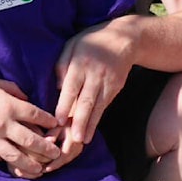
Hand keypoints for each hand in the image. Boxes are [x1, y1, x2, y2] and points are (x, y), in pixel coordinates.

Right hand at [0, 76, 60, 176]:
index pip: (35, 114)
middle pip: (30, 139)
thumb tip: (28, 99)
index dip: (48, 121)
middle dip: (46, 148)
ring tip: (40, 169)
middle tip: (57, 153)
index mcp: (9, 105)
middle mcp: (2, 123)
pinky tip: (17, 166)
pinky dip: (8, 162)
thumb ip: (14, 91)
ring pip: (15, 156)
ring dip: (30, 164)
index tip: (57, 125)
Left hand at [9, 118, 83, 178]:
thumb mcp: (57, 125)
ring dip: (54, 165)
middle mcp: (78, 147)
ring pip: (64, 162)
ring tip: (41, 170)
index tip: (43, 169)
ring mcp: (77, 150)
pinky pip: (65, 160)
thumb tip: (47, 142)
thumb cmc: (63, 119)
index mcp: (74, 140)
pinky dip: (56, 163)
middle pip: (64, 161)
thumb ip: (52, 133)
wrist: (75, 117)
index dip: (54, 163)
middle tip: (38, 172)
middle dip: (52, 166)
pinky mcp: (75, 151)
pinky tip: (47, 165)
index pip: (64, 155)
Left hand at [54, 18, 137, 143]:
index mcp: (81, 64)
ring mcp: (108, 82)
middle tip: (74, 139)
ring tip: (83, 141)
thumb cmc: (91, 41)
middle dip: (80, 121)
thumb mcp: (72, 44)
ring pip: (98, 107)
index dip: (65, 105)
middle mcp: (95, 75)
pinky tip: (91, 131)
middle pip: (87, 101)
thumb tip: (57, 87)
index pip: (72, 87)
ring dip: (90, 125)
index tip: (58, 121)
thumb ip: (62, 64)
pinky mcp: (115, 88)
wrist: (124, 39)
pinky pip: (104, 105)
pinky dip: (97, 118)